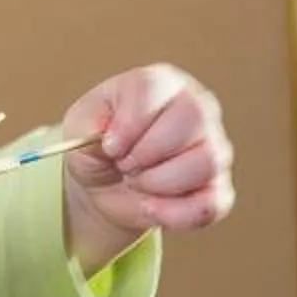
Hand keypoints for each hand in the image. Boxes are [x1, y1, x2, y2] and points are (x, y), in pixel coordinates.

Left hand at [61, 63, 233, 274]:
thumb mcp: (79, 129)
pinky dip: (174, 213)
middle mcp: (197, 108)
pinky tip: (150, 207)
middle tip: (123, 165)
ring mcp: (214, 148)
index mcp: (161, 83)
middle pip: (193, 119)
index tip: (110, 146)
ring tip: (136, 182)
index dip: (130, 123)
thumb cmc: (97, 143)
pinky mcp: (218, 188)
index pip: (156, 88)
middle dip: (146, 153)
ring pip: (206, 161)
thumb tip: (107, 137)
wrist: (106, 183)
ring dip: (159, 182)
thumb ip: (88, 126)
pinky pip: (210, 204)